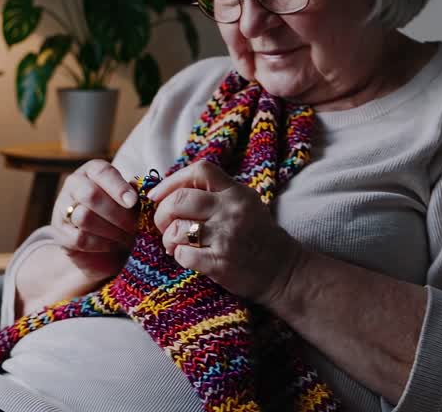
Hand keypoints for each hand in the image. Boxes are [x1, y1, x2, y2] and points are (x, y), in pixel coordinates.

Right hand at [50, 159, 139, 285]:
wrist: (106, 250)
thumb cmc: (123, 218)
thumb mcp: (132, 204)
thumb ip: (136, 194)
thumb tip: (144, 191)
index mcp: (92, 171)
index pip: (102, 172)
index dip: (118, 187)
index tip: (133, 202)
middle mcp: (74, 185)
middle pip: (90, 194)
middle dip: (117, 213)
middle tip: (135, 227)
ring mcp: (63, 208)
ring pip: (83, 217)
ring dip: (110, 230)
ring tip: (126, 237)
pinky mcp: (59, 233)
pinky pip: (79, 239)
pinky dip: (100, 244)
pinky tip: (112, 244)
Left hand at [148, 161, 303, 306]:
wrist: (284, 271)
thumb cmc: (256, 235)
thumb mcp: (244, 204)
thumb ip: (214, 193)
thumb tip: (169, 190)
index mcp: (236, 193)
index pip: (199, 170)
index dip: (171, 180)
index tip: (157, 194)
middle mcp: (232, 211)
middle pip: (179, 200)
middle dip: (162, 213)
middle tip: (164, 224)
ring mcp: (227, 237)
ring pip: (177, 229)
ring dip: (168, 238)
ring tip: (174, 244)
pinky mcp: (222, 263)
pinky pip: (184, 255)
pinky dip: (179, 257)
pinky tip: (186, 257)